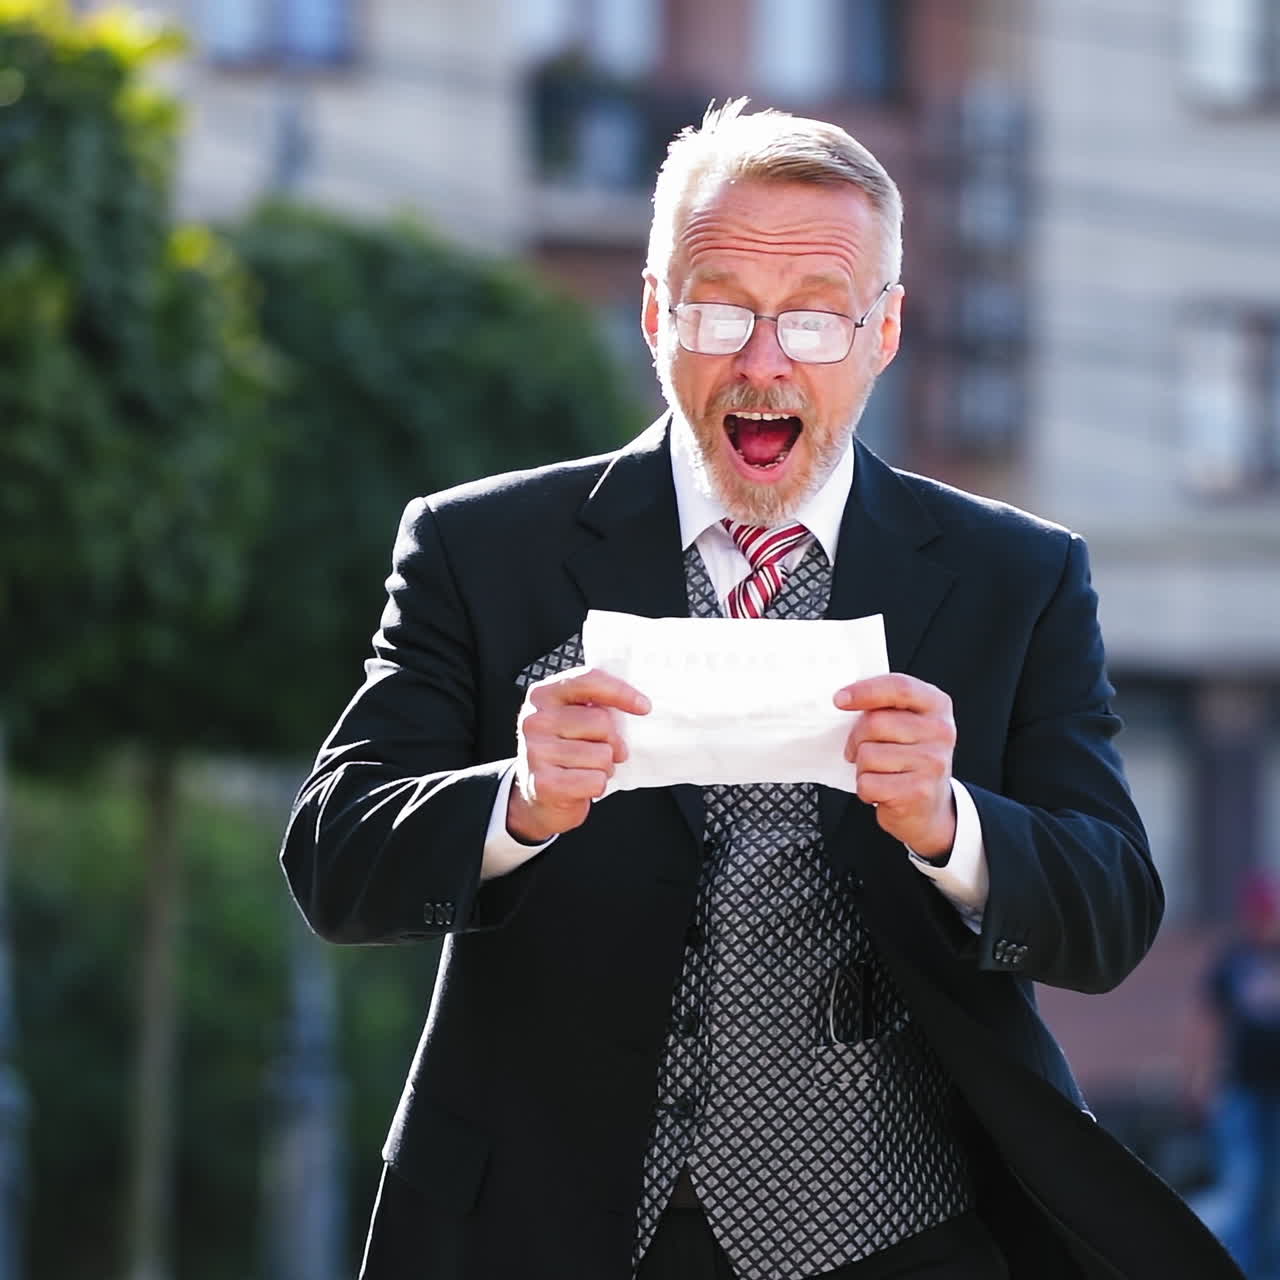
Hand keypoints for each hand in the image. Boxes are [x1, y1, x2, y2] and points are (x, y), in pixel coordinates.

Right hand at [508, 667, 649, 843]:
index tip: (644, 706)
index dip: (621, 692)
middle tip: (606, 751)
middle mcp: (535, 720)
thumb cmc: (565, 751)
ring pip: (602, 755)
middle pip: (601, 722)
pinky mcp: (544, 784)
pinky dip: (597, 786)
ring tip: (588, 769)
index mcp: (543, 695)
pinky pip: (595, 781)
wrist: (540, 795)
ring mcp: (536, 752)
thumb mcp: (572, 718)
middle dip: (614, 741)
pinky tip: (581, 785)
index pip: (588, 680)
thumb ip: (594, 705)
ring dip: (605, 767)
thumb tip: (638, 704)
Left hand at [834, 673, 956, 856]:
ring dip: (862, 767)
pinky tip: (881, 790)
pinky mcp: (919, 791)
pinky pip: (869, 783)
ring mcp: (932, 762)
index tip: (840, 699)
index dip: (865, 691)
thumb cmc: (909, 758)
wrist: (930, 807)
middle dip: (856, 738)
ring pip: (868, 755)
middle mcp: (940, 731)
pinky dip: (865, 789)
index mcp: (936, 705)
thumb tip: (843, 700)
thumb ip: (885, 706)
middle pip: (875, 723)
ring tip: (877, 772)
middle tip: (858, 749)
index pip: (899, 688)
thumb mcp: (908, 723)